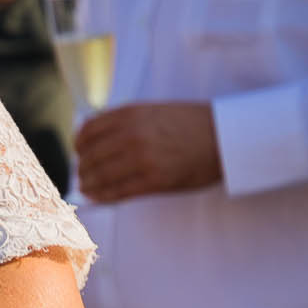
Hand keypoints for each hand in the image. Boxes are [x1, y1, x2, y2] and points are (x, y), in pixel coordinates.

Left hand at [75, 101, 221, 202]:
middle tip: (83, 175)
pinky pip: (117, 192)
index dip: (80, 145)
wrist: (227, 136)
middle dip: (83, 168)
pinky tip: (97, 196)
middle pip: (90, 157)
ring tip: (87, 187)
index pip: (88, 131)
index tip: (80, 152)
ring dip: (88, 184)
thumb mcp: (154, 111)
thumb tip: (95, 138)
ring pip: (99, 176)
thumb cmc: (193, 124)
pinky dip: (102, 196)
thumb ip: (125, 122)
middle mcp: (132, 135)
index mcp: (131, 114)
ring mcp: (141, 158)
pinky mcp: (153, 180)